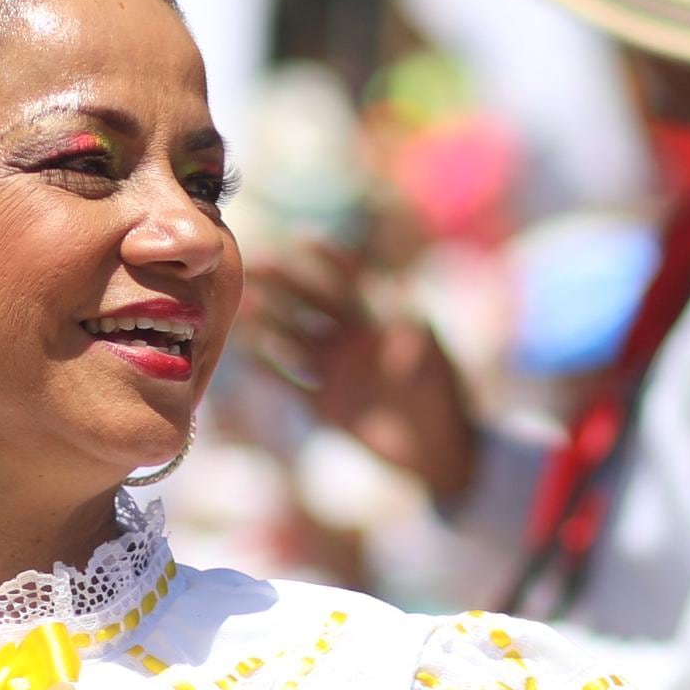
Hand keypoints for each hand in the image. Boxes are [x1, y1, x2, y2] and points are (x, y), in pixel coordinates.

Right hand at [247, 242, 474, 507]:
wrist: (439, 451)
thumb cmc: (445, 401)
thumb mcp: (436, 369)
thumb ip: (418, 351)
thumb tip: (403, 339)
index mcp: (380, 318)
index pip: (352, 280)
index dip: (330, 258)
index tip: (303, 238)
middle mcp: (352, 338)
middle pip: (313, 301)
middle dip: (285, 282)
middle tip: (254, 264)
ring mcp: (335, 369)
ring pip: (294, 338)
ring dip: (270, 323)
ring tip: (244, 308)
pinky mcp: (323, 403)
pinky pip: (290, 382)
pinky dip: (269, 370)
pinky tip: (246, 358)